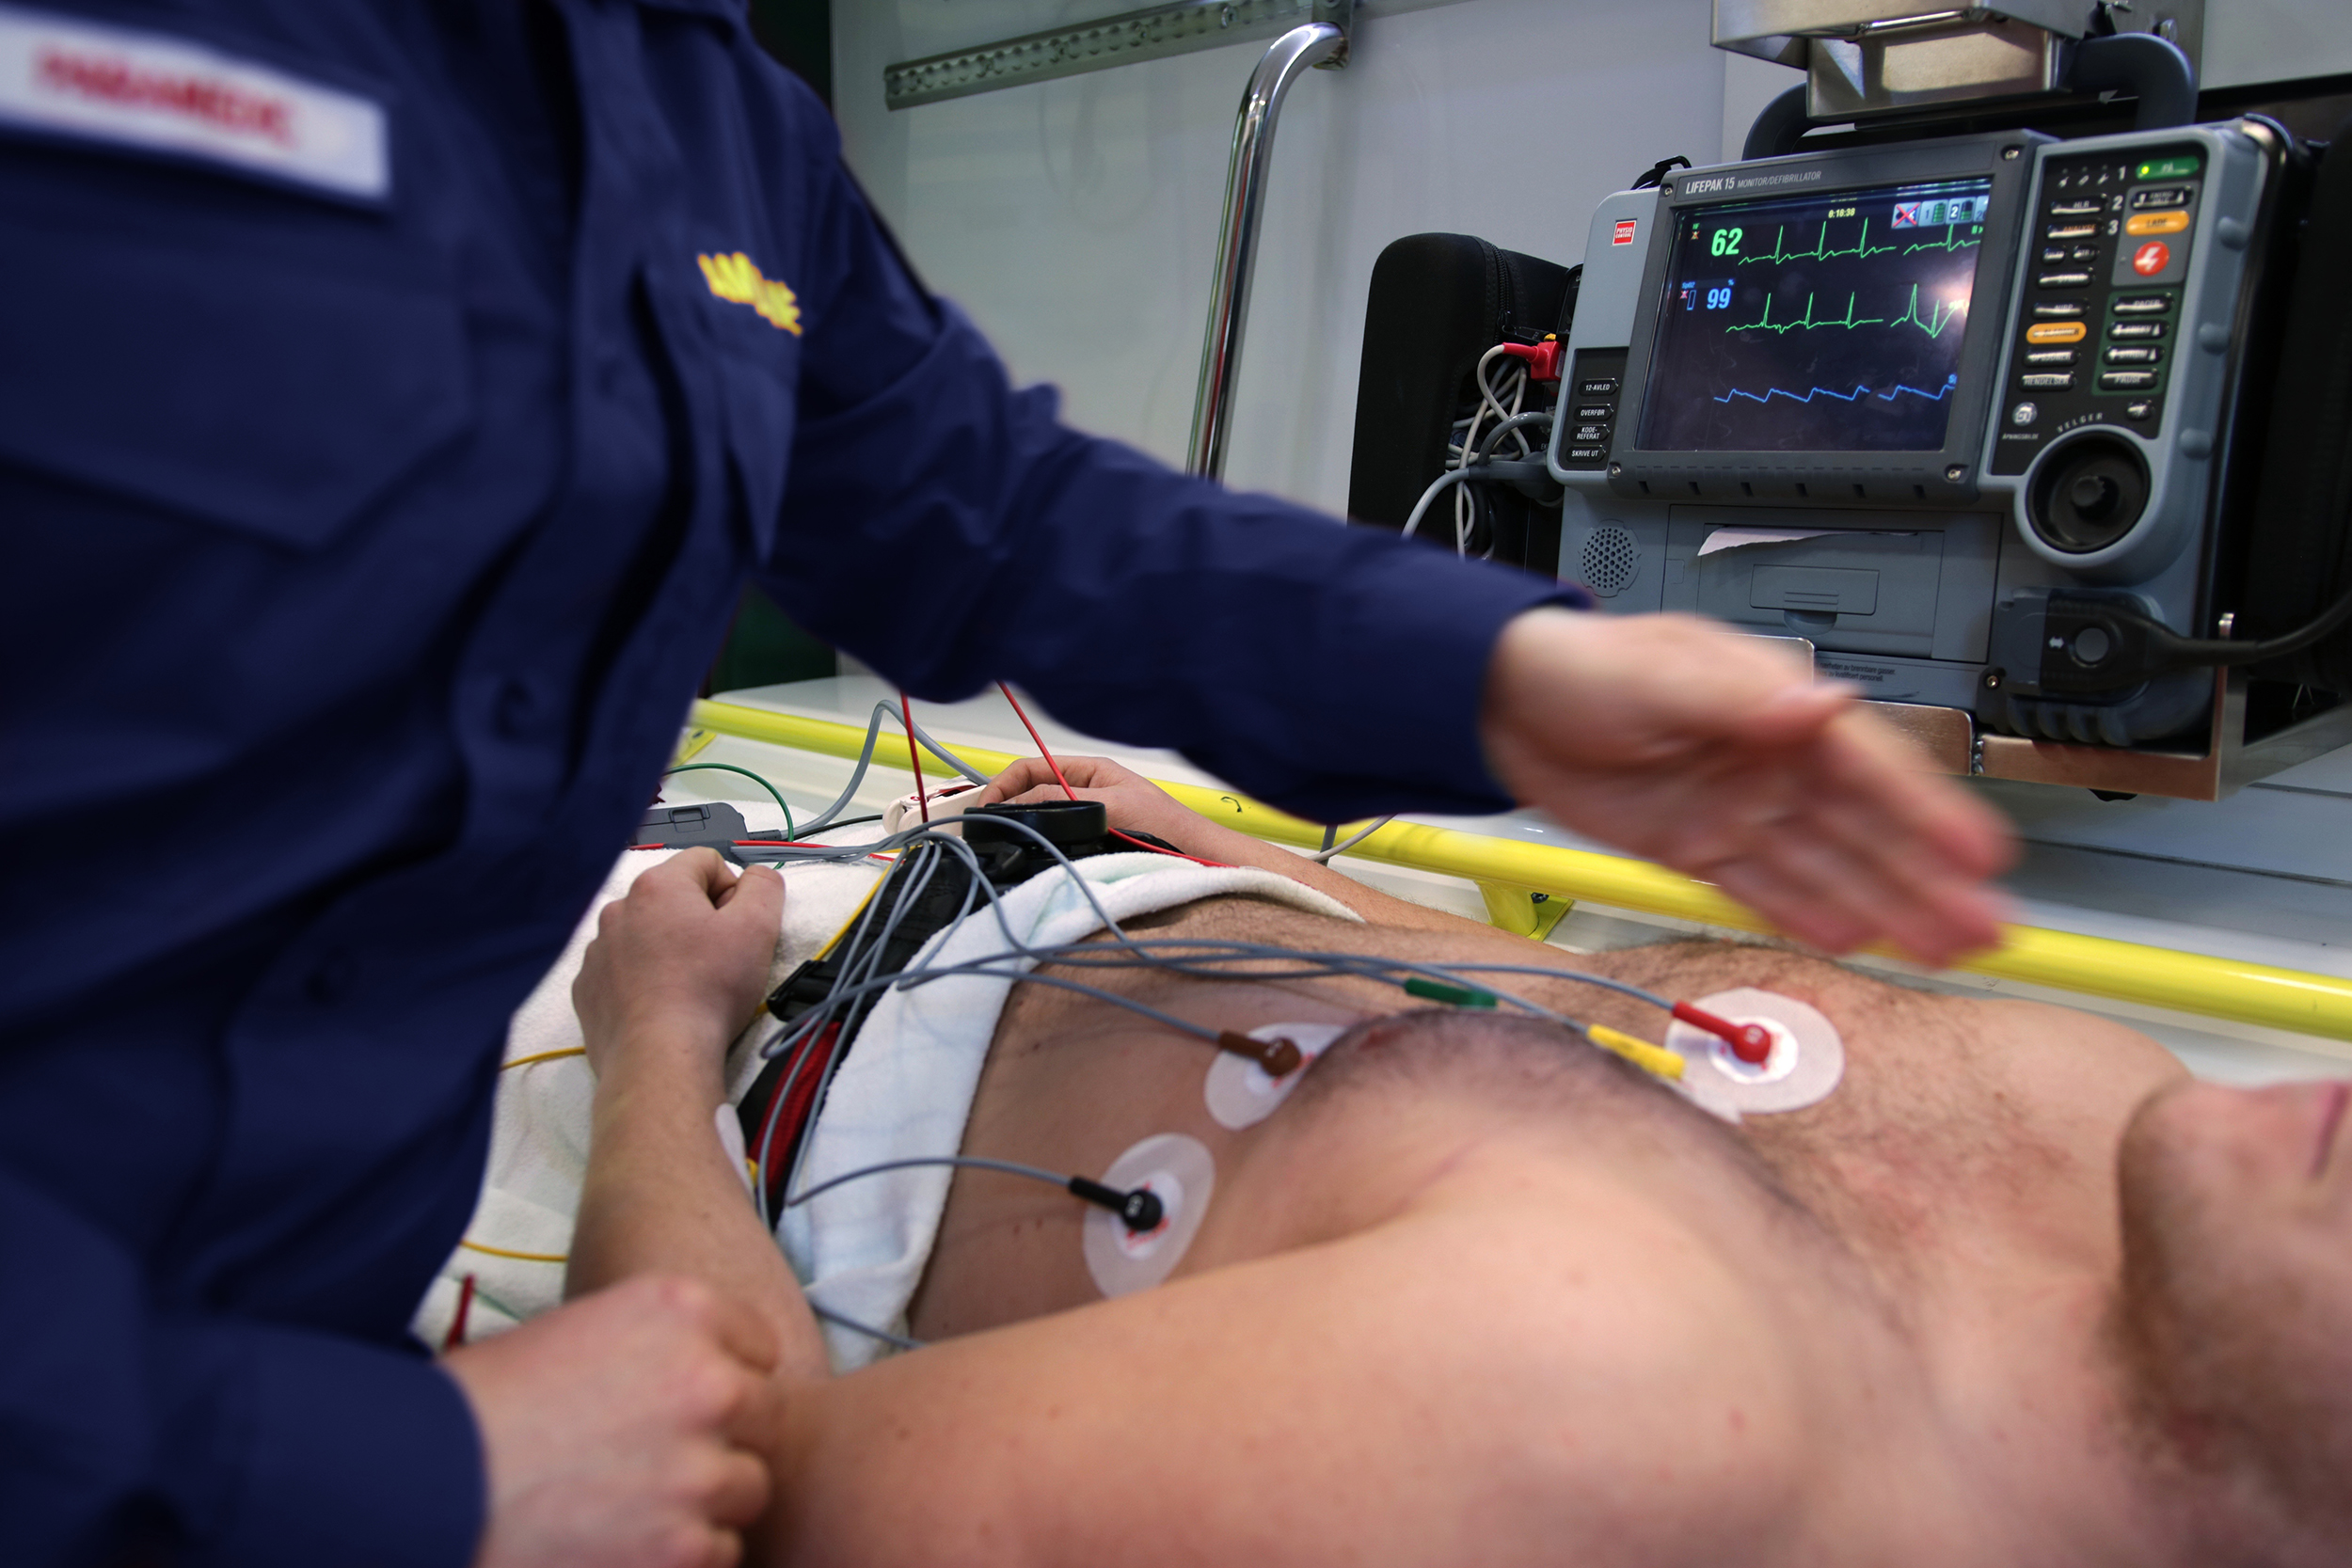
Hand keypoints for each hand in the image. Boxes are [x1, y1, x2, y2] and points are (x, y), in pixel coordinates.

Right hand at [448, 1275, 777, 1567]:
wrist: (420, 1485)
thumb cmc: (481, 1407)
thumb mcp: (580, 1333)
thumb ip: (659, 1347)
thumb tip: (712, 1375)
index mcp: (680, 1309)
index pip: (759, 1345)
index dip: (724, 1377)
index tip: (689, 1403)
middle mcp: (708, 1380)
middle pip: (765, 1417)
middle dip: (723, 1441)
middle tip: (659, 1462)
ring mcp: (703, 1467)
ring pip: (748, 1489)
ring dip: (704, 1503)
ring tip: (631, 1506)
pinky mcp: (687, 1544)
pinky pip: (721, 1551)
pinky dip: (681, 1556)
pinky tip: (622, 1543)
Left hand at [574, 849, 784, 1092]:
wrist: (658, 1057)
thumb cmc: (707, 992)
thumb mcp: (758, 929)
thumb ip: (764, 887)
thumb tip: (757, 878)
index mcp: (658, 886)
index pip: (706, 862)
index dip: (732, 891)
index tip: (738, 928)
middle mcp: (619, 909)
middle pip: (673, 898)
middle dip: (699, 920)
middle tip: (719, 960)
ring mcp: (598, 949)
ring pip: (645, 933)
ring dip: (668, 949)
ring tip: (689, 986)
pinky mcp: (587, 987)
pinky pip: (620, 969)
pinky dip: (641, 979)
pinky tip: (661, 1004)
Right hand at [968, 755, 1197, 843]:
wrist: (1196, 859)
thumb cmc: (1168, 827)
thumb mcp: (1113, 805)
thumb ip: (1067, 801)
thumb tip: (1022, 804)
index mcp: (1088, 771)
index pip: (1032, 768)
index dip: (1005, 784)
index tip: (988, 806)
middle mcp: (1083, 793)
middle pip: (1030, 793)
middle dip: (1006, 805)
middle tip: (986, 827)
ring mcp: (1084, 819)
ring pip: (1040, 819)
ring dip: (1021, 827)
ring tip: (1002, 841)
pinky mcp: (1088, 845)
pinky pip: (1054, 842)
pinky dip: (1039, 846)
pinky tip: (1031, 855)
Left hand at [1481, 608, 2014, 964]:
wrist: (1500, 706)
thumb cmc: (1581, 668)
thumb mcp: (1659, 675)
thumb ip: (1738, 699)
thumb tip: (1817, 702)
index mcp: (1777, 709)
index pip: (1873, 768)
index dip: (1931, 814)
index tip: (1984, 856)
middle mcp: (1770, 762)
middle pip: (1866, 829)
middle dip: (1930, 879)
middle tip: (1992, 929)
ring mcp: (1737, 809)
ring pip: (1827, 867)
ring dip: (1888, 907)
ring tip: (1947, 950)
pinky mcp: (1696, 847)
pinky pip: (1764, 889)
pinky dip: (1809, 914)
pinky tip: (1859, 942)